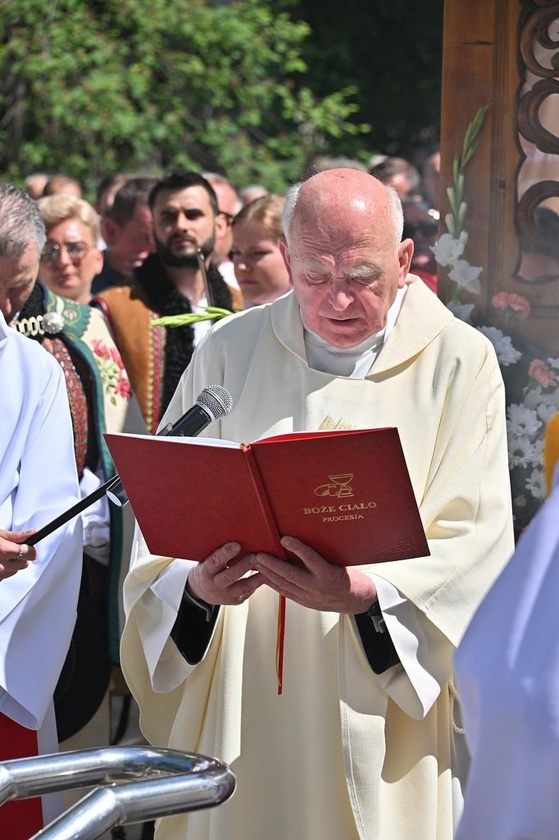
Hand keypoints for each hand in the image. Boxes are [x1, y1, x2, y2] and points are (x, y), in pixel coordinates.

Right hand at [0, 529, 36, 579]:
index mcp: (4, 551)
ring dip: (12, 565)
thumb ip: (16, 536)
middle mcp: (2, 565)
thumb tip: (32, 533)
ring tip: (1, 556)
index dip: (30, 549)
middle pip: (24, 564)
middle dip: (21, 557)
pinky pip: (5, 576)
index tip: (29, 547)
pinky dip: (4, 571)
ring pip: (15, 571)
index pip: (30, 554)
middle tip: (11, 550)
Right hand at [186, 542, 263, 605]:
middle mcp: (215, 585)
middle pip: (230, 576)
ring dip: (257, 577)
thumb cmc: (208, 568)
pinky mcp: (236, 600)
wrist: (202, 590)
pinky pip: (249, 591)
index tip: (236, 545)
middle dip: (244, 565)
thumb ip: (217, 552)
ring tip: (267, 567)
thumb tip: (235, 533)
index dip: (225, 553)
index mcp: (205, 572)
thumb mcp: (206, 559)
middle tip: (256, 555)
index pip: (214, 562)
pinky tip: (267, 574)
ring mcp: (226, 595)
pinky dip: (258, 583)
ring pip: (243, 587)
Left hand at [252, 535, 376, 613]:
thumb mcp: (339, 563)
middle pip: (291, 575)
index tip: (285, 538)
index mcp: (329, 575)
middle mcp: (317, 588)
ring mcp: (309, 597)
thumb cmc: (348, 579)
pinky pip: (285, 592)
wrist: (354, 600)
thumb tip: (302, 540)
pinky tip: (263, 576)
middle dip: (272, 564)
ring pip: (284, 584)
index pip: (311, 559)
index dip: (297, 548)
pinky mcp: (304, 602)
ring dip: (268, 573)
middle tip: (259, 555)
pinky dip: (273, 583)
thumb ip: (321, 556)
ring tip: (257, 563)